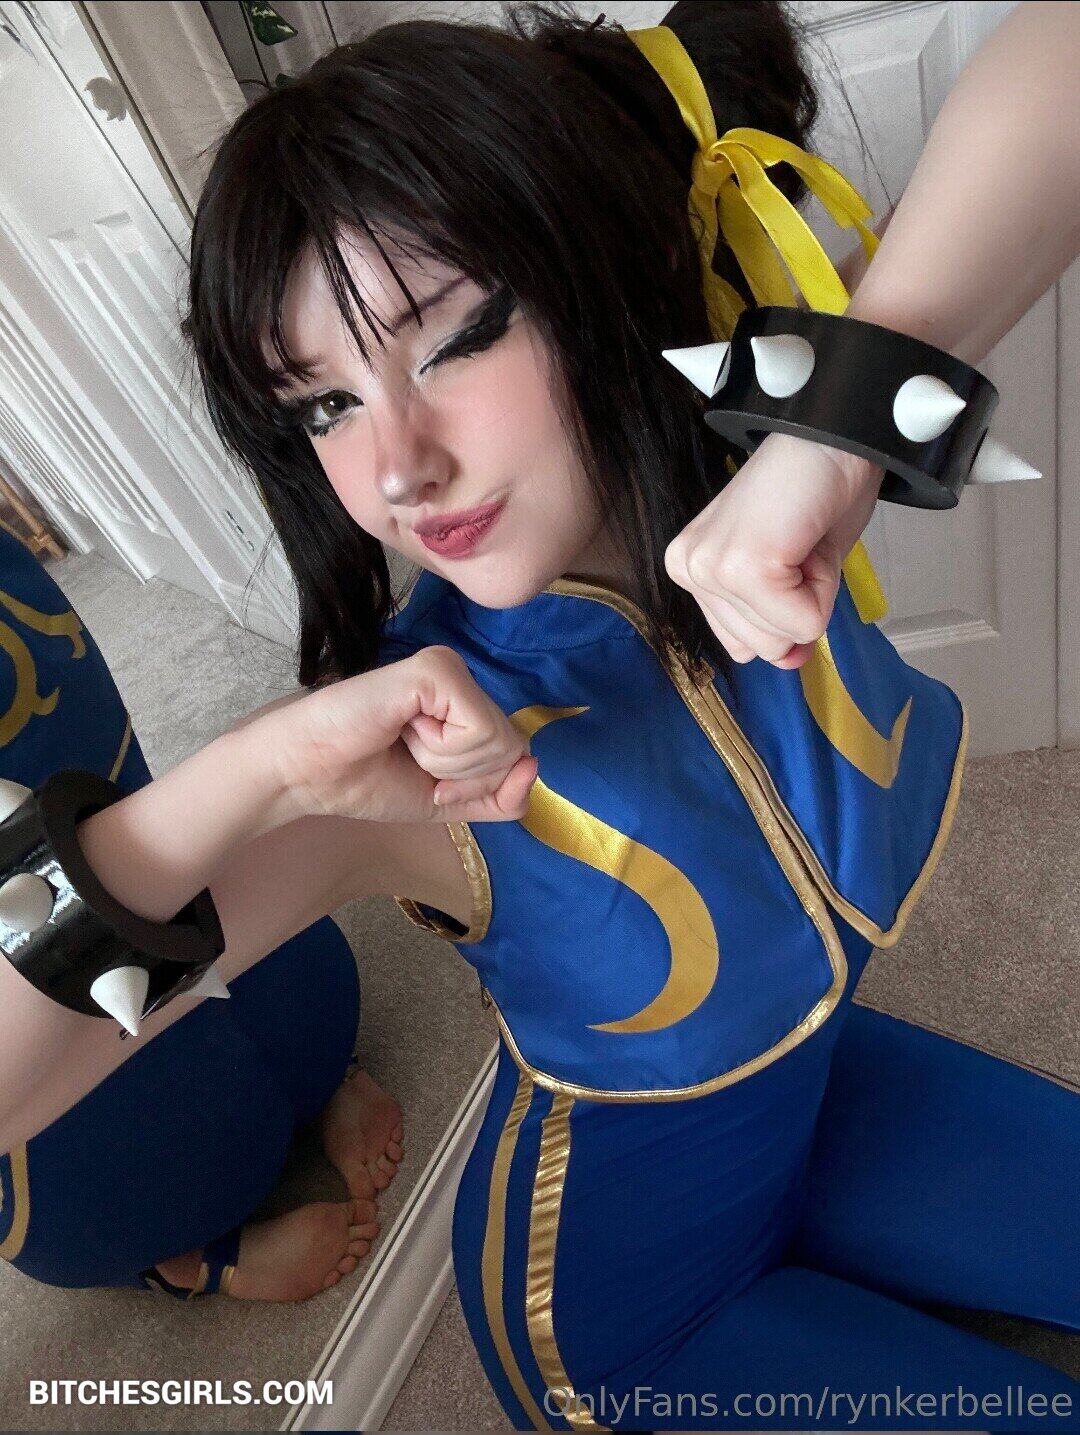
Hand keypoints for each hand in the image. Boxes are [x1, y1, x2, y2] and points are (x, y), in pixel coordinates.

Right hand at [265, 646, 536, 824]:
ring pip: (499, 742)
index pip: (515, 759)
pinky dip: (441, 750)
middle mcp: (462, 679)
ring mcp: (450, 669)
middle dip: (463, 778)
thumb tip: (534, 766)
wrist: (307, 774)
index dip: (474, 787)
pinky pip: (478, 730)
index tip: (426, 779)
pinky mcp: (437, 669)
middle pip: (513, 750)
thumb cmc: (366, 781)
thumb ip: (499, 798)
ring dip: (447, 763)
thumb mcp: (448, 801)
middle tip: (412, 759)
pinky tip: (402, 728)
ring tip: (403, 740)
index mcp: (465, 704)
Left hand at [664, 433, 882, 668]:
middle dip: (799, 604)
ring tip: (803, 538)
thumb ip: (778, 623)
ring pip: (780, 638)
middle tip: (799, 544)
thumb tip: (789, 663)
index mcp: (691, 570)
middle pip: (759, 648)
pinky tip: (809, 538)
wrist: (835, 434)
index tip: (792, 554)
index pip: (743, 644)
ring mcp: (709, 567)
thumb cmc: (816, 492)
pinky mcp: (742, 566)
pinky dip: (825, 587)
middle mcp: (687, 569)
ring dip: (813, 593)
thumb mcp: (794, 573)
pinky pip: (802, 622)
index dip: (785, 608)